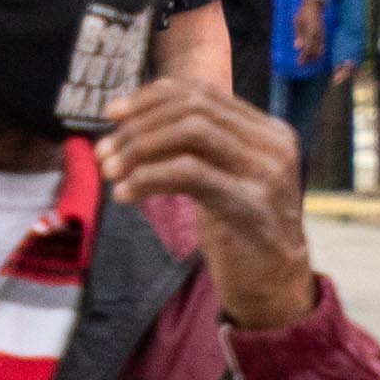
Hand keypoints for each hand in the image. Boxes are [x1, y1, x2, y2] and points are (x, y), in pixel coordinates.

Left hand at [102, 78, 313, 326]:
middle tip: (104, 152)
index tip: (113, 114)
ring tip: (111, 171)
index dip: (152, 97)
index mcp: (268, 131)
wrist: (275, 288)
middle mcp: (274, 144)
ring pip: (192, 132)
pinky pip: (190, 173)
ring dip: (141, 147)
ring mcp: (267, 173)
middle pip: (195, 108)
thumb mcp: (222, 179)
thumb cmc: (241, 234)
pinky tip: (125, 194)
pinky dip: (149, 177)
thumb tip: (131, 122)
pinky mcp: (253, 205)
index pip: (203, 92)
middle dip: (140, 125)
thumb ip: (197, 149)